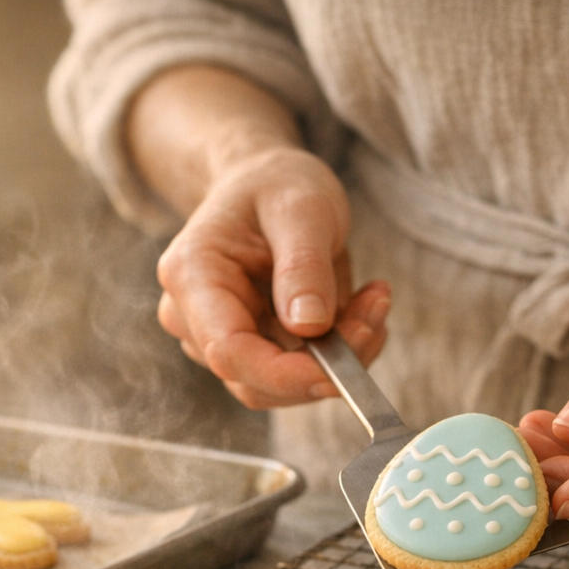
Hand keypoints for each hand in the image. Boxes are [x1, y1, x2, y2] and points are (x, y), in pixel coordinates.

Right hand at [156, 147, 390, 407]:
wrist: (264, 183)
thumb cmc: (276, 185)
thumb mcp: (302, 207)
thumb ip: (304, 264)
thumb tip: (309, 327)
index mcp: (192, 275)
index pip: (229, 352)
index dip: (286, 375)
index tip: (344, 369)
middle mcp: (191, 316)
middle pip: (256, 378)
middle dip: (325, 363)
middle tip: (377, 310)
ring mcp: (215, 338)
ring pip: (280, 385)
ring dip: (339, 357)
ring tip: (374, 303)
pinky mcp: (247, 349)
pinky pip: (295, 374)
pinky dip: (337, 352)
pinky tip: (360, 313)